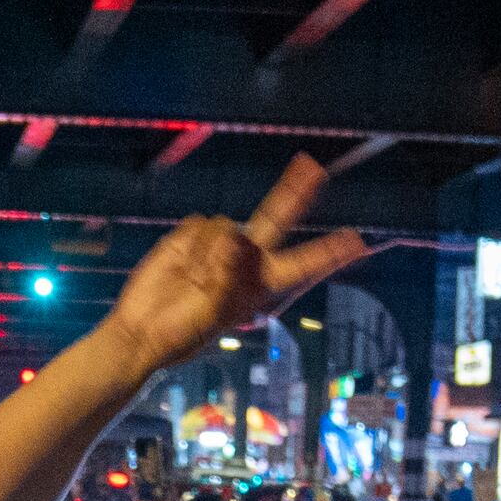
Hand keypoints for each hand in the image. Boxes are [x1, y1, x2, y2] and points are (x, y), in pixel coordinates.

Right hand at [100, 156, 374, 370]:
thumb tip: (234, 236)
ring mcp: (219, 245)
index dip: (328, 253)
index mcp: (262, 286)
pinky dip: (190, 245)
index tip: (358, 243)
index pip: (302, 264)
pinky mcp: (192, 235)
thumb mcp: (214, 311)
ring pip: (227, 227)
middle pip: (277, 218)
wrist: (142, 328)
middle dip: (295, 192)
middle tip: (312, 168)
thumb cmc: (181, 332)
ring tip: (192, 281)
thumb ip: (230, 272)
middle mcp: (246, 260)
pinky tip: (181, 266)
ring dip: (210, 253)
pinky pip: (201, 225)